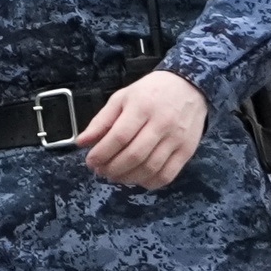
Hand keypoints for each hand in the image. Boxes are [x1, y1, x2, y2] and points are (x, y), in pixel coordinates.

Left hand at [74, 68, 205, 189]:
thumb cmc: (151, 92)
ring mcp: (176, 139)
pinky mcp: (187, 151)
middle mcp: (161, 123)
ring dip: (129, 178)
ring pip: (150, 168)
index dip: (102, 153)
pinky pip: (167, 175)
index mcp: (142, 107)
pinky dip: (150, 183)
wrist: (189, 87)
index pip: (119, 136)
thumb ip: (101, 121)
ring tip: (116, 176)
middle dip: (113, 168)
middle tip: (101, 171)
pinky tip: (138, 179)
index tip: (91, 161)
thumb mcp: (122, 97)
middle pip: (134, 155)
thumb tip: (81, 142)